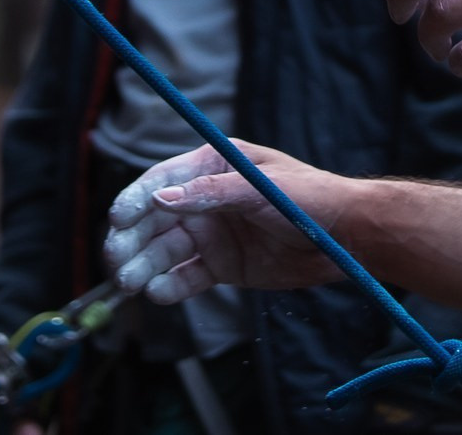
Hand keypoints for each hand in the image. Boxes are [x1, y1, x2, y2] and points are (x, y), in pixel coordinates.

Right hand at [104, 141, 350, 304]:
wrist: (346, 238)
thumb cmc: (308, 198)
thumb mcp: (260, 189)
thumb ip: (210, 194)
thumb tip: (159, 198)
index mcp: (213, 167)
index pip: (163, 180)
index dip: (136, 199)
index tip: (117, 218)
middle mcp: (206, 200)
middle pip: (155, 219)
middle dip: (131, 238)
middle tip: (115, 260)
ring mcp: (213, 234)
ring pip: (165, 250)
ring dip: (144, 265)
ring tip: (128, 283)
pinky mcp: (222, 266)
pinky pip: (187, 276)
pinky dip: (170, 285)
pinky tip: (157, 294)